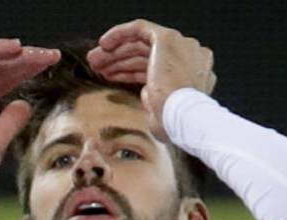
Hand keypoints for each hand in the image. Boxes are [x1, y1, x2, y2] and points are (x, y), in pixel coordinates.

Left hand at [86, 20, 215, 141]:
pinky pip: (139, 28)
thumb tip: (146, 92)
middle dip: (119, 60)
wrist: (181, 117)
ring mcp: (180, 45)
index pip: (155, 66)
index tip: (110, 76)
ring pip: (141, 43)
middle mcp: (189, 55)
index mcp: (192, 73)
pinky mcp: (167, 39)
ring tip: (94, 62)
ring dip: (115, 52)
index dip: (129, 71)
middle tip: (98, 66)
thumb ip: (155, 100)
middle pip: (147, 54)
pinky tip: (104, 44)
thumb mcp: (161, 112)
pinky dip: (120, 34)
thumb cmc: (173, 123)